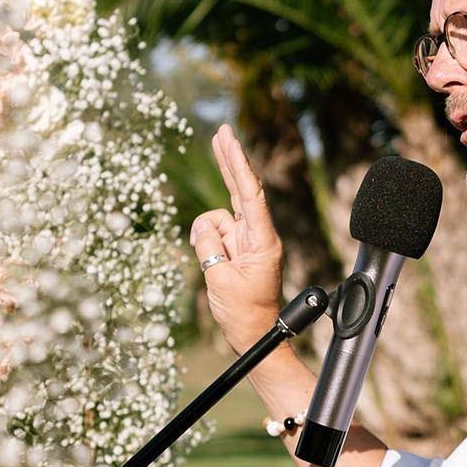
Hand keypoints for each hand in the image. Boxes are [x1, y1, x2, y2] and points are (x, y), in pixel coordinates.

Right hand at [191, 124, 286, 350]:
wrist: (255, 335)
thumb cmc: (242, 312)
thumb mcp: (218, 278)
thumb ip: (208, 243)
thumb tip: (203, 223)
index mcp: (263, 241)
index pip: (250, 194)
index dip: (238, 164)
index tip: (228, 139)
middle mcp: (259, 235)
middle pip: (241, 189)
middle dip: (230, 162)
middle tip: (222, 131)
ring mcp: (248, 240)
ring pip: (217, 220)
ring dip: (208, 238)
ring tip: (217, 269)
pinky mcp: (238, 247)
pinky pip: (215, 232)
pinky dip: (206, 241)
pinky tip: (212, 262)